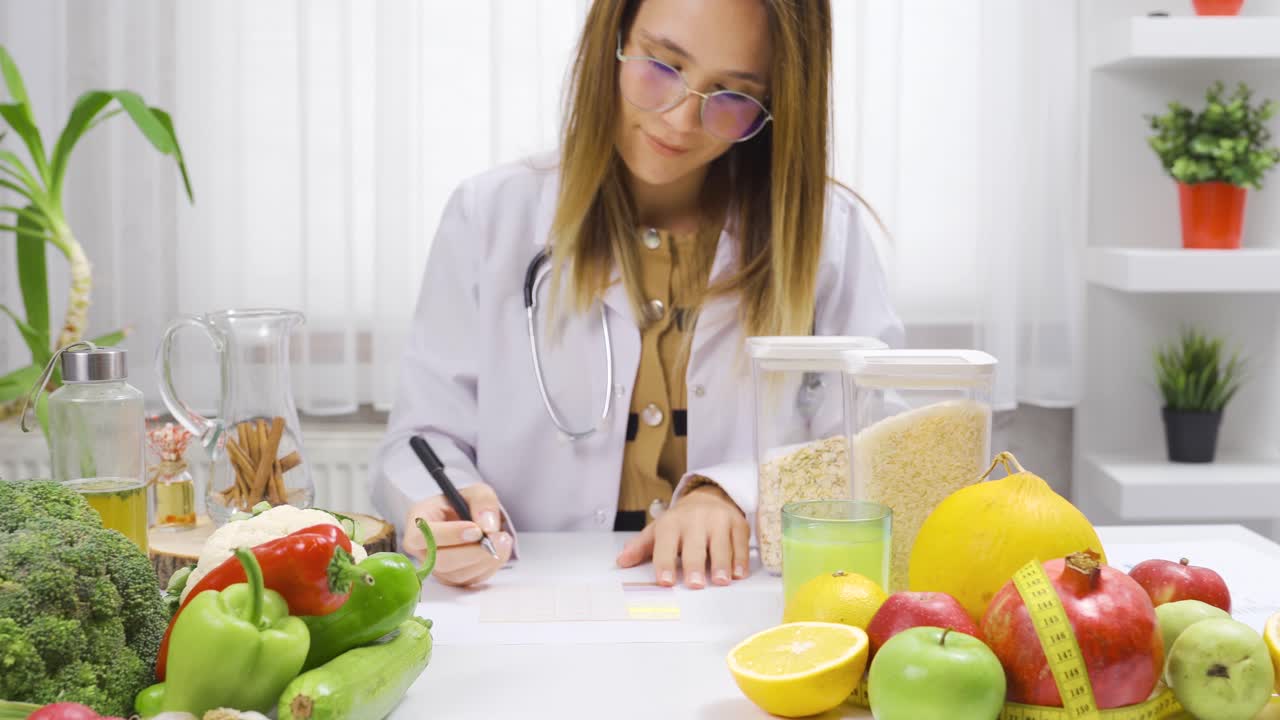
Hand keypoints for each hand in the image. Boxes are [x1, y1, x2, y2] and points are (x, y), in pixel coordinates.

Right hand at [403, 482, 512, 586]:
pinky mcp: (451, 579)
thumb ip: (483, 501)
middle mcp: (421, 548)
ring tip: (503, 540)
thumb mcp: (476, 491)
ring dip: (485, 560)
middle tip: (498, 538)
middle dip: (473, 551)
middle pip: (441, 561)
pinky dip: (488, 567)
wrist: (471, 520)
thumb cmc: (465, 503)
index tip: (477, 530)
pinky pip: (470, 580)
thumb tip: (487, 526)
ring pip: (457, 574)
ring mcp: (435, 567)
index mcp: (419, 520)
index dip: (450, 535)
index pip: (423, 535)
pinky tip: (498, 551)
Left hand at [615, 484, 750, 589]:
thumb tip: (621, 562)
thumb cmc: (682, 522)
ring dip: (721, 564)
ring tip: (721, 581)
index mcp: (672, 523)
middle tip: (695, 583)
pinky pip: (740, 543)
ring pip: (720, 544)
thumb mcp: (659, 530)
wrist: (709, 498)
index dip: (664, 562)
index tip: (665, 580)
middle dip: (695, 564)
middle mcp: (695, 520)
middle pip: (695, 545)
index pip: (666, 544)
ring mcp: (718, 520)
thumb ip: (641, 547)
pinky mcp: (738, 523)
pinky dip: (740, 559)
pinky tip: (739, 573)